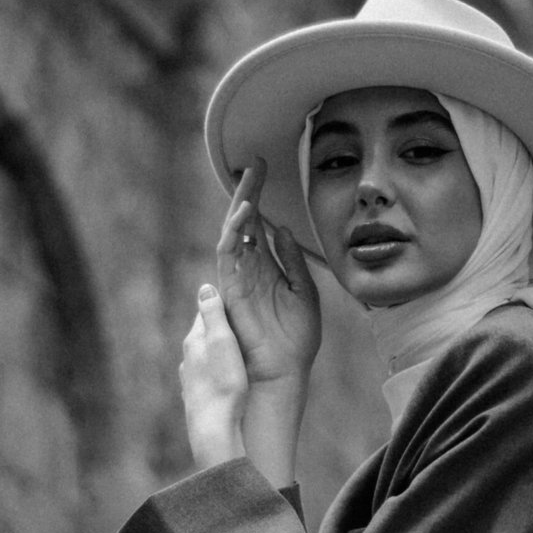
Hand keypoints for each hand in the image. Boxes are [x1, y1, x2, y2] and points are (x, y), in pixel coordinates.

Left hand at [179, 284, 247, 468]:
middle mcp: (187, 359)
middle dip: (220, 329)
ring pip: (205, 359)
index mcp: (194, 341)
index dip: (222, 304)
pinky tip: (226, 380)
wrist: (215, 431)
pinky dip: (217, 374)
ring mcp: (190, 381)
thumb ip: (214, 314)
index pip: (206, 312)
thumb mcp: (223, 342)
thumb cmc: (225, 384)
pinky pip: (207, 379)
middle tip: (241, 322)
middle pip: (205, 336)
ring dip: (218, 354)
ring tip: (237, 352)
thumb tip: (205, 287)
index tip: (238, 297)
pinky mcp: (196, 399)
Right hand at [215, 158, 321, 390]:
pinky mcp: (230, 288)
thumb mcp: (304, 290)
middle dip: (247, 192)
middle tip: (253, 163)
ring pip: (233, 233)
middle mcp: (248, 267)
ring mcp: (237, 277)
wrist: (285, 369)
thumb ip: (293, 260)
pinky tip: (245, 213)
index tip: (264, 167)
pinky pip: (228, 255)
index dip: (260, 196)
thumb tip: (282, 229)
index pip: (258, 224)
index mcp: (266, 266)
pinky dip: (235, 232)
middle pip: (243, 222)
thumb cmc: (296, 337)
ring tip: (248, 179)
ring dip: (240, 205)